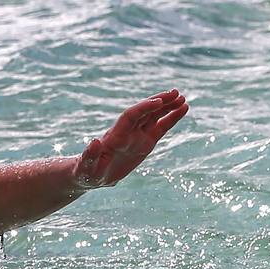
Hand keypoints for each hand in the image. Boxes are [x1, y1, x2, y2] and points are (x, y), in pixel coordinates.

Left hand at [73, 89, 188, 189]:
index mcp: (114, 136)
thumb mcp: (86, 167)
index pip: (130, 117)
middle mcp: (127, 132)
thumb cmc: (86, 172)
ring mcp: (137, 136)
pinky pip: (161, 127)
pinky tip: (183, 108)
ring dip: (167, 106)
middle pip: (144, 112)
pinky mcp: (145, 143)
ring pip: (154, 116)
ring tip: (182, 97)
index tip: (158, 101)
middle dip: (159, 102)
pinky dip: (171, 118)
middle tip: (175, 93)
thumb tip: (94, 142)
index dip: (143, 108)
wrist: (91, 175)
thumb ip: (90, 156)